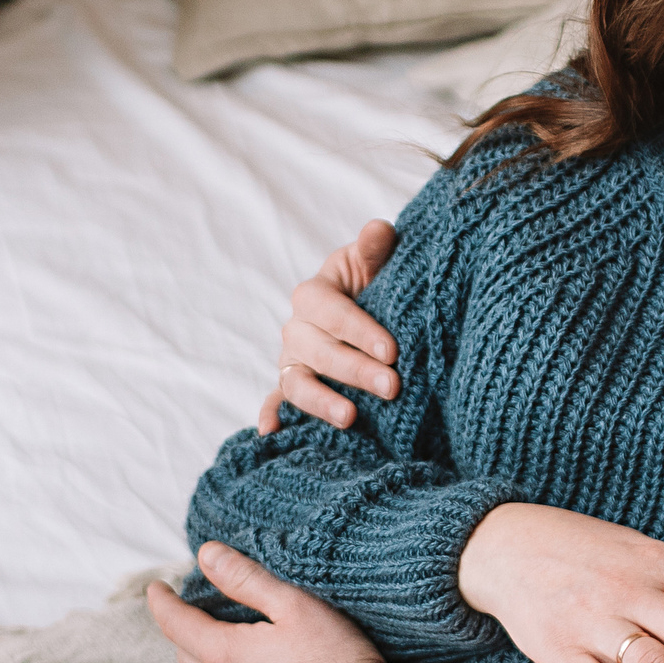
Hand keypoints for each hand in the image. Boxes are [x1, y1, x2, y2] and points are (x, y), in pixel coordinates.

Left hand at [149, 542, 383, 662]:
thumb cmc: (337, 661)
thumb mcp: (294, 606)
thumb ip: (246, 579)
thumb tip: (207, 555)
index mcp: (226, 656)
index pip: (175, 624)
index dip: (162, 601)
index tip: (156, 587)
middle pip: (184, 654)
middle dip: (180, 627)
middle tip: (189, 605)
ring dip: (200, 654)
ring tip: (216, 632)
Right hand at [257, 220, 402, 431]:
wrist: (366, 310)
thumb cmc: (372, 283)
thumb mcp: (373, 263)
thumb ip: (374, 248)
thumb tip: (380, 229)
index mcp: (314, 294)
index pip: (331, 311)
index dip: (359, 330)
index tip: (392, 350)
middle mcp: (297, 328)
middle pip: (319, 351)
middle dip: (355, 370)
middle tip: (391, 386)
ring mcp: (292, 360)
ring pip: (298, 381)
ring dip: (321, 400)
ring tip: (351, 418)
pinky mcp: (292, 386)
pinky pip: (279, 402)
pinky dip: (271, 416)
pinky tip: (274, 434)